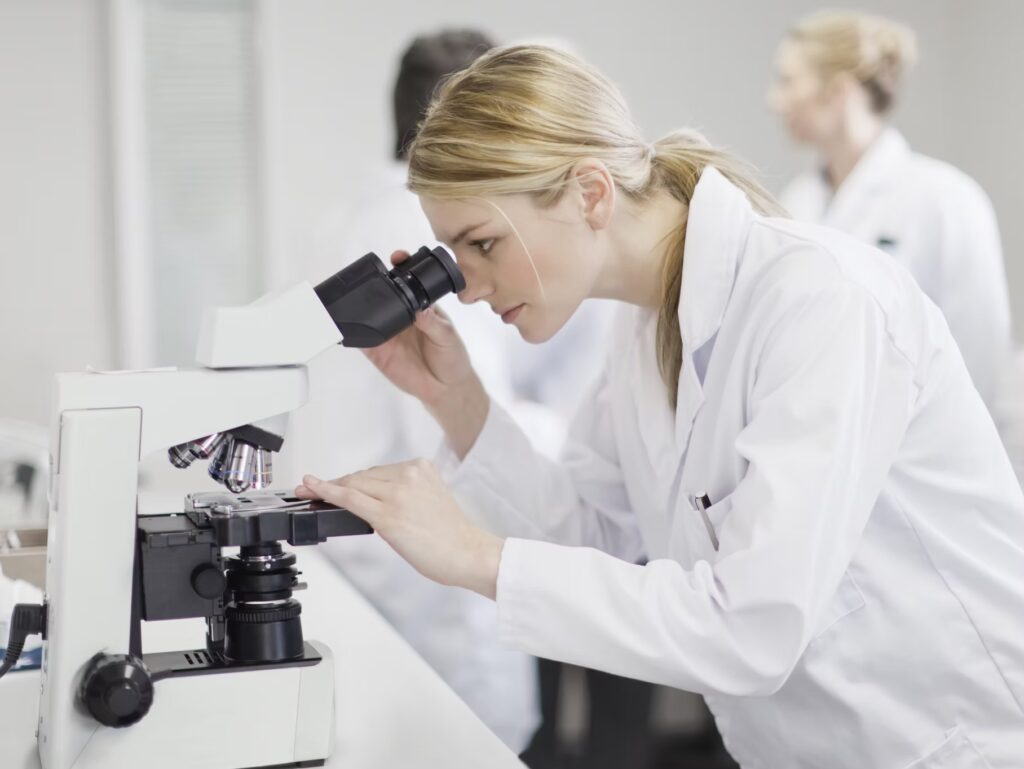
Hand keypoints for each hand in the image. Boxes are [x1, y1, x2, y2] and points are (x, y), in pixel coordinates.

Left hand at [296, 459, 503, 598]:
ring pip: (354, 485)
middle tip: (312, 488)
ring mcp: (398, 493)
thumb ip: (403, 492)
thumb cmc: (450, 535)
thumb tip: (368, 496)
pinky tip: (312, 490)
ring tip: (310, 493)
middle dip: (337, 484)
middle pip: (362, 476)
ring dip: (330, 490)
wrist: (467, 553)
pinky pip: (350, 498)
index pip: (376, 471)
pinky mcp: (388, 514)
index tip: (330, 480)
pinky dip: (327, 492)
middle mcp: (409, 474)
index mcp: (421, 467)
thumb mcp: (429, 500)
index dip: (349, 478)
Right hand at [364, 250, 489, 457]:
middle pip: (385, 293)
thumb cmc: (452, 357)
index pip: (409, 282)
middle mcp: (402, 315)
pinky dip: (352, 332)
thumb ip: (433, 323)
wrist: (444, 389)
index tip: (398, 257)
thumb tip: (419, 310)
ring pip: (369, 314)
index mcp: (421, 306)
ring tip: (354, 293)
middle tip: (372, 273)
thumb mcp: (447, 336)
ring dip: (361, 304)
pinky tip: (346, 324)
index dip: (402, 267)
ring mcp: (388, 332)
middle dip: (377, 281)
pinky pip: (361, 339)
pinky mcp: (377, 351)